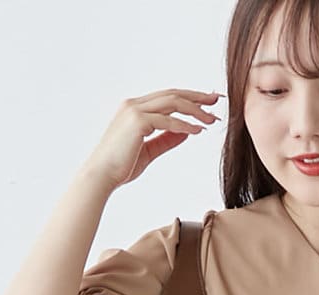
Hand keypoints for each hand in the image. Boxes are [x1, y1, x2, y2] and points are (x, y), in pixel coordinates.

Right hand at [80, 87, 222, 190]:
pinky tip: (198, 130)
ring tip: (211, 119)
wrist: (101, 176)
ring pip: (172, 102)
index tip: (207, 104)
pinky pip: (167, 120)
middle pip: (173, 94)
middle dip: (197, 97)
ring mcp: (134, 110)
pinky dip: (184, 125)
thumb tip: (187, 132)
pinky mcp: (137, 121)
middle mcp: (134, 104)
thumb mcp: (148, 151)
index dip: (189, 98)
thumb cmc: (120, 167)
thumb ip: (166, 139)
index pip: (167, 97)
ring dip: (195, 110)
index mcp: (135, 108)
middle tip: (216, 100)